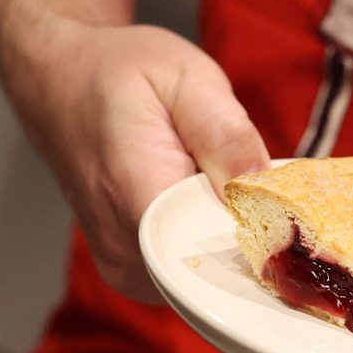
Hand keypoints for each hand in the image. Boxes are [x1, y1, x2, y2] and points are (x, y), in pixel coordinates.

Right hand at [3, 19, 269, 302]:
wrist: (60, 81)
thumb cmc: (120, 73)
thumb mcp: (186, 79)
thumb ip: (225, 133)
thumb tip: (264, 184)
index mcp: (139, 197)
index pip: (216, 254)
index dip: (265, 244)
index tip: (292, 221)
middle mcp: (126, 247)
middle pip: (217, 274)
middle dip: (257, 245)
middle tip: (270, 198)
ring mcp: (125, 267)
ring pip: (206, 279)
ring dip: (233, 246)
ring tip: (234, 196)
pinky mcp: (131, 271)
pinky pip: (188, 275)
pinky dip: (212, 248)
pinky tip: (213, 211)